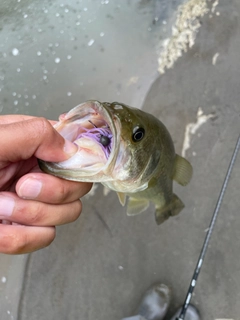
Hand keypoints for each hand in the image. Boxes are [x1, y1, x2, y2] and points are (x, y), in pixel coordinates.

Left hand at [0, 115, 91, 253]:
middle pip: (78, 188)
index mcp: (33, 145)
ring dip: (30, 215)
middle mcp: (39, 172)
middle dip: (51, 193)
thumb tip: (70, 148)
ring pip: (65, 215)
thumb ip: (33, 134)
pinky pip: (42, 238)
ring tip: (0, 205)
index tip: (52, 168)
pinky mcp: (24, 228)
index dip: (75, 164)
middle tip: (21, 186)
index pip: (77, 153)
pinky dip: (19, 237)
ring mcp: (34, 202)